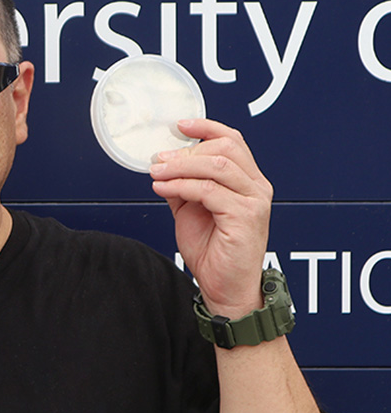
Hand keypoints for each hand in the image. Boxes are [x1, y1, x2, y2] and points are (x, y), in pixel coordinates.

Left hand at [149, 119, 272, 318]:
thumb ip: (182, 185)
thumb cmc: (213, 251)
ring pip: (216, 166)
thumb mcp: (190, 210)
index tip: (180, 124)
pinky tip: (163, 188)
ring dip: (179, 166)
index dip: (206, 127)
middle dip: (186, 151)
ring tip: (157, 172)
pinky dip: (181, 185)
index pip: (232, 141)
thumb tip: (163, 164)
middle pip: (224, 148)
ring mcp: (254, 201)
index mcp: (248, 181)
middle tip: (158, 159)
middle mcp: (256, 187)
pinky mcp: (245, 217)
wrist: (224, 288)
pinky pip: (209, 191)